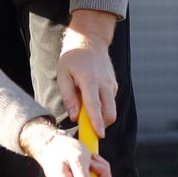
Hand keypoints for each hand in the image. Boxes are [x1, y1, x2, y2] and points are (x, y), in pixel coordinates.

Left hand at [57, 9, 117, 138]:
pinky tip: (90, 97)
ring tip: (84, 105)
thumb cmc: (73, 58)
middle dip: (101, 125)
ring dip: (100, 115)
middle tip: (87, 127)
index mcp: (90, 80)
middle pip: (110, 113)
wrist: (89, 41)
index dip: (97, 122)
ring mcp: (111, 84)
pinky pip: (110, 102)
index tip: (99, 135)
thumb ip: (69, 97)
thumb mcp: (63, 75)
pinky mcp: (114, 85)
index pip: (95, 106)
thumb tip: (75, 117)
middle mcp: (104, 83)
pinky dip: (101, 106)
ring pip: (111, 109)